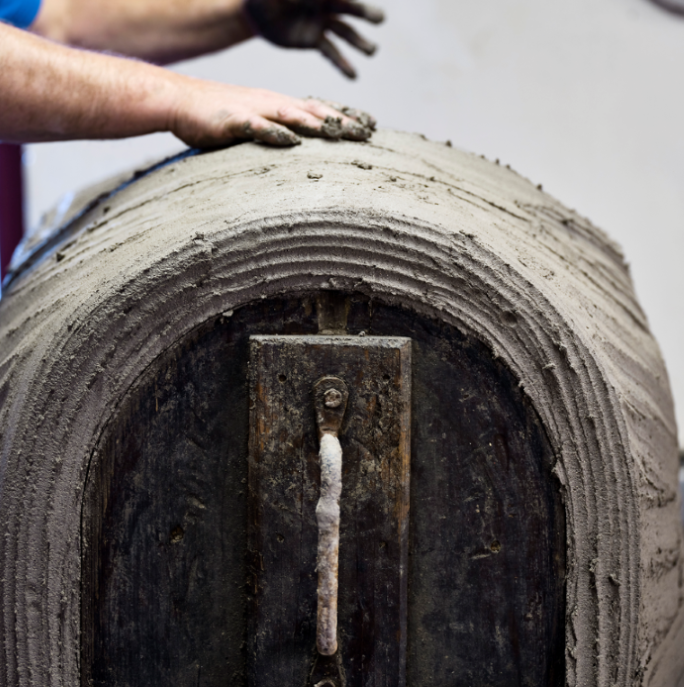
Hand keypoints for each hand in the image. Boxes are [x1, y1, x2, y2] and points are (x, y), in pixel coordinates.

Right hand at [170, 79, 375, 147]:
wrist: (180, 101)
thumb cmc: (219, 115)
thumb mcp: (255, 121)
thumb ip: (277, 130)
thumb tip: (298, 146)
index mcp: (280, 104)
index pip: (319, 108)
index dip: (346, 115)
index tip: (371, 124)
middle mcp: (273, 103)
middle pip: (314, 111)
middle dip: (342, 122)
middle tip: (368, 132)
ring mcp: (255, 110)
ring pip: (292, 115)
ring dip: (317, 124)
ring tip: (340, 133)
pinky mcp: (235, 121)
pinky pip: (258, 127)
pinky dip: (275, 133)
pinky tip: (292, 140)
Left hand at [243, 0, 383, 77]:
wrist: (257, 13)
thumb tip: (310, 1)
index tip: (358, 10)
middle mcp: (326, 4)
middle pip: (349, 9)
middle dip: (365, 13)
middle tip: (380, 19)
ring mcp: (322, 23)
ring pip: (345, 32)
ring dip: (359, 42)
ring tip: (372, 51)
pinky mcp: (315, 41)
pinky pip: (331, 53)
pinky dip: (342, 64)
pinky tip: (353, 76)